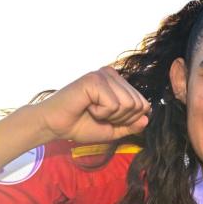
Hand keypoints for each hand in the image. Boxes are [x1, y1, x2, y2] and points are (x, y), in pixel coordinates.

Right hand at [33, 67, 150, 143]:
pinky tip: (87, 107)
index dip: (129, 120)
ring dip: (110, 116)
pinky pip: (113, 105)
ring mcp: (104, 74)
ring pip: (128, 104)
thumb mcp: (113, 129)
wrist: (55, 126)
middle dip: (121, 119)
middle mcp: (113, 74)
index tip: (108, 118)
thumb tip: (147, 119)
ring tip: (93, 110)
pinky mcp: (94, 79)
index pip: (144, 105)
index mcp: (119, 82)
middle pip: (138, 105)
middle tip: (99, 115)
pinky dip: (101, 113)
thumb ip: (131, 125)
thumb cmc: (81, 125)